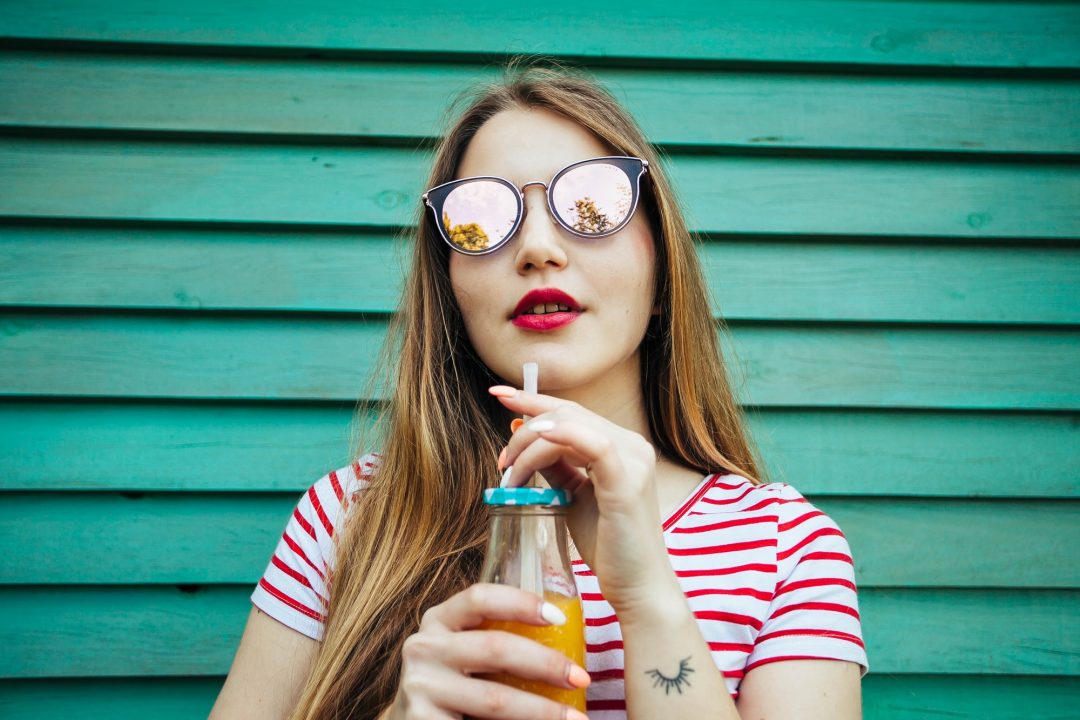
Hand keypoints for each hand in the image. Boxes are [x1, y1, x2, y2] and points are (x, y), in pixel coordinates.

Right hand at [387, 583, 589, 719]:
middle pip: (495, 647)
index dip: (521, 602)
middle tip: (581, 678)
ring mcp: (420, 686)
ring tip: (575, 719)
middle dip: (546, 663)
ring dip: (542, 710)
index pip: (480, 597)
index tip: (560, 618)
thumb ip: (496, 638)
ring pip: (495, 698)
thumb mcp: (467, 652)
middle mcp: (424, 647)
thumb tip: (566, 636)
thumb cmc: (455, 685)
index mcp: (439, 620)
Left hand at [491, 386, 676, 612]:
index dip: (534, 399)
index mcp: (621, 447)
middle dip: (525, 423)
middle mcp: (632, 445)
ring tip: (509, 470)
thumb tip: (528, 439)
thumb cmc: (608, 547)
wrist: (638, 588)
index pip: (572, 411)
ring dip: (530, 442)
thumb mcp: (574, 498)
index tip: (499, 395)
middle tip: (501, 456)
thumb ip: (557, 468)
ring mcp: (634, 460)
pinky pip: (592, 444)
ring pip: (571, 425)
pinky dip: (558, 437)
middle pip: (568, 412)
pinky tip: (534, 447)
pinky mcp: (628, 480)